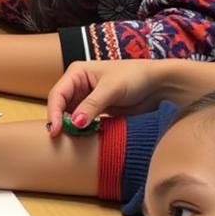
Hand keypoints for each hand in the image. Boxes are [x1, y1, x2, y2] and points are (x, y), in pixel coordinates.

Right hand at [45, 59, 214, 135]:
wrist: (160, 85)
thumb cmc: (135, 77)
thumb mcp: (112, 89)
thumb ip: (92, 105)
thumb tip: (75, 123)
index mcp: (76, 73)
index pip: (57, 94)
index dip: (54, 112)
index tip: (56, 130)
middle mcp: (78, 86)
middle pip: (61, 106)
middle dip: (60, 122)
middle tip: (60, 139)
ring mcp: (88, 99)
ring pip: (71, 116)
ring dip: (71, 128)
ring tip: (70, 142)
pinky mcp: (98, 111)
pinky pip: (84, 123)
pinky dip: (82, 131)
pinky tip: (84, 139)